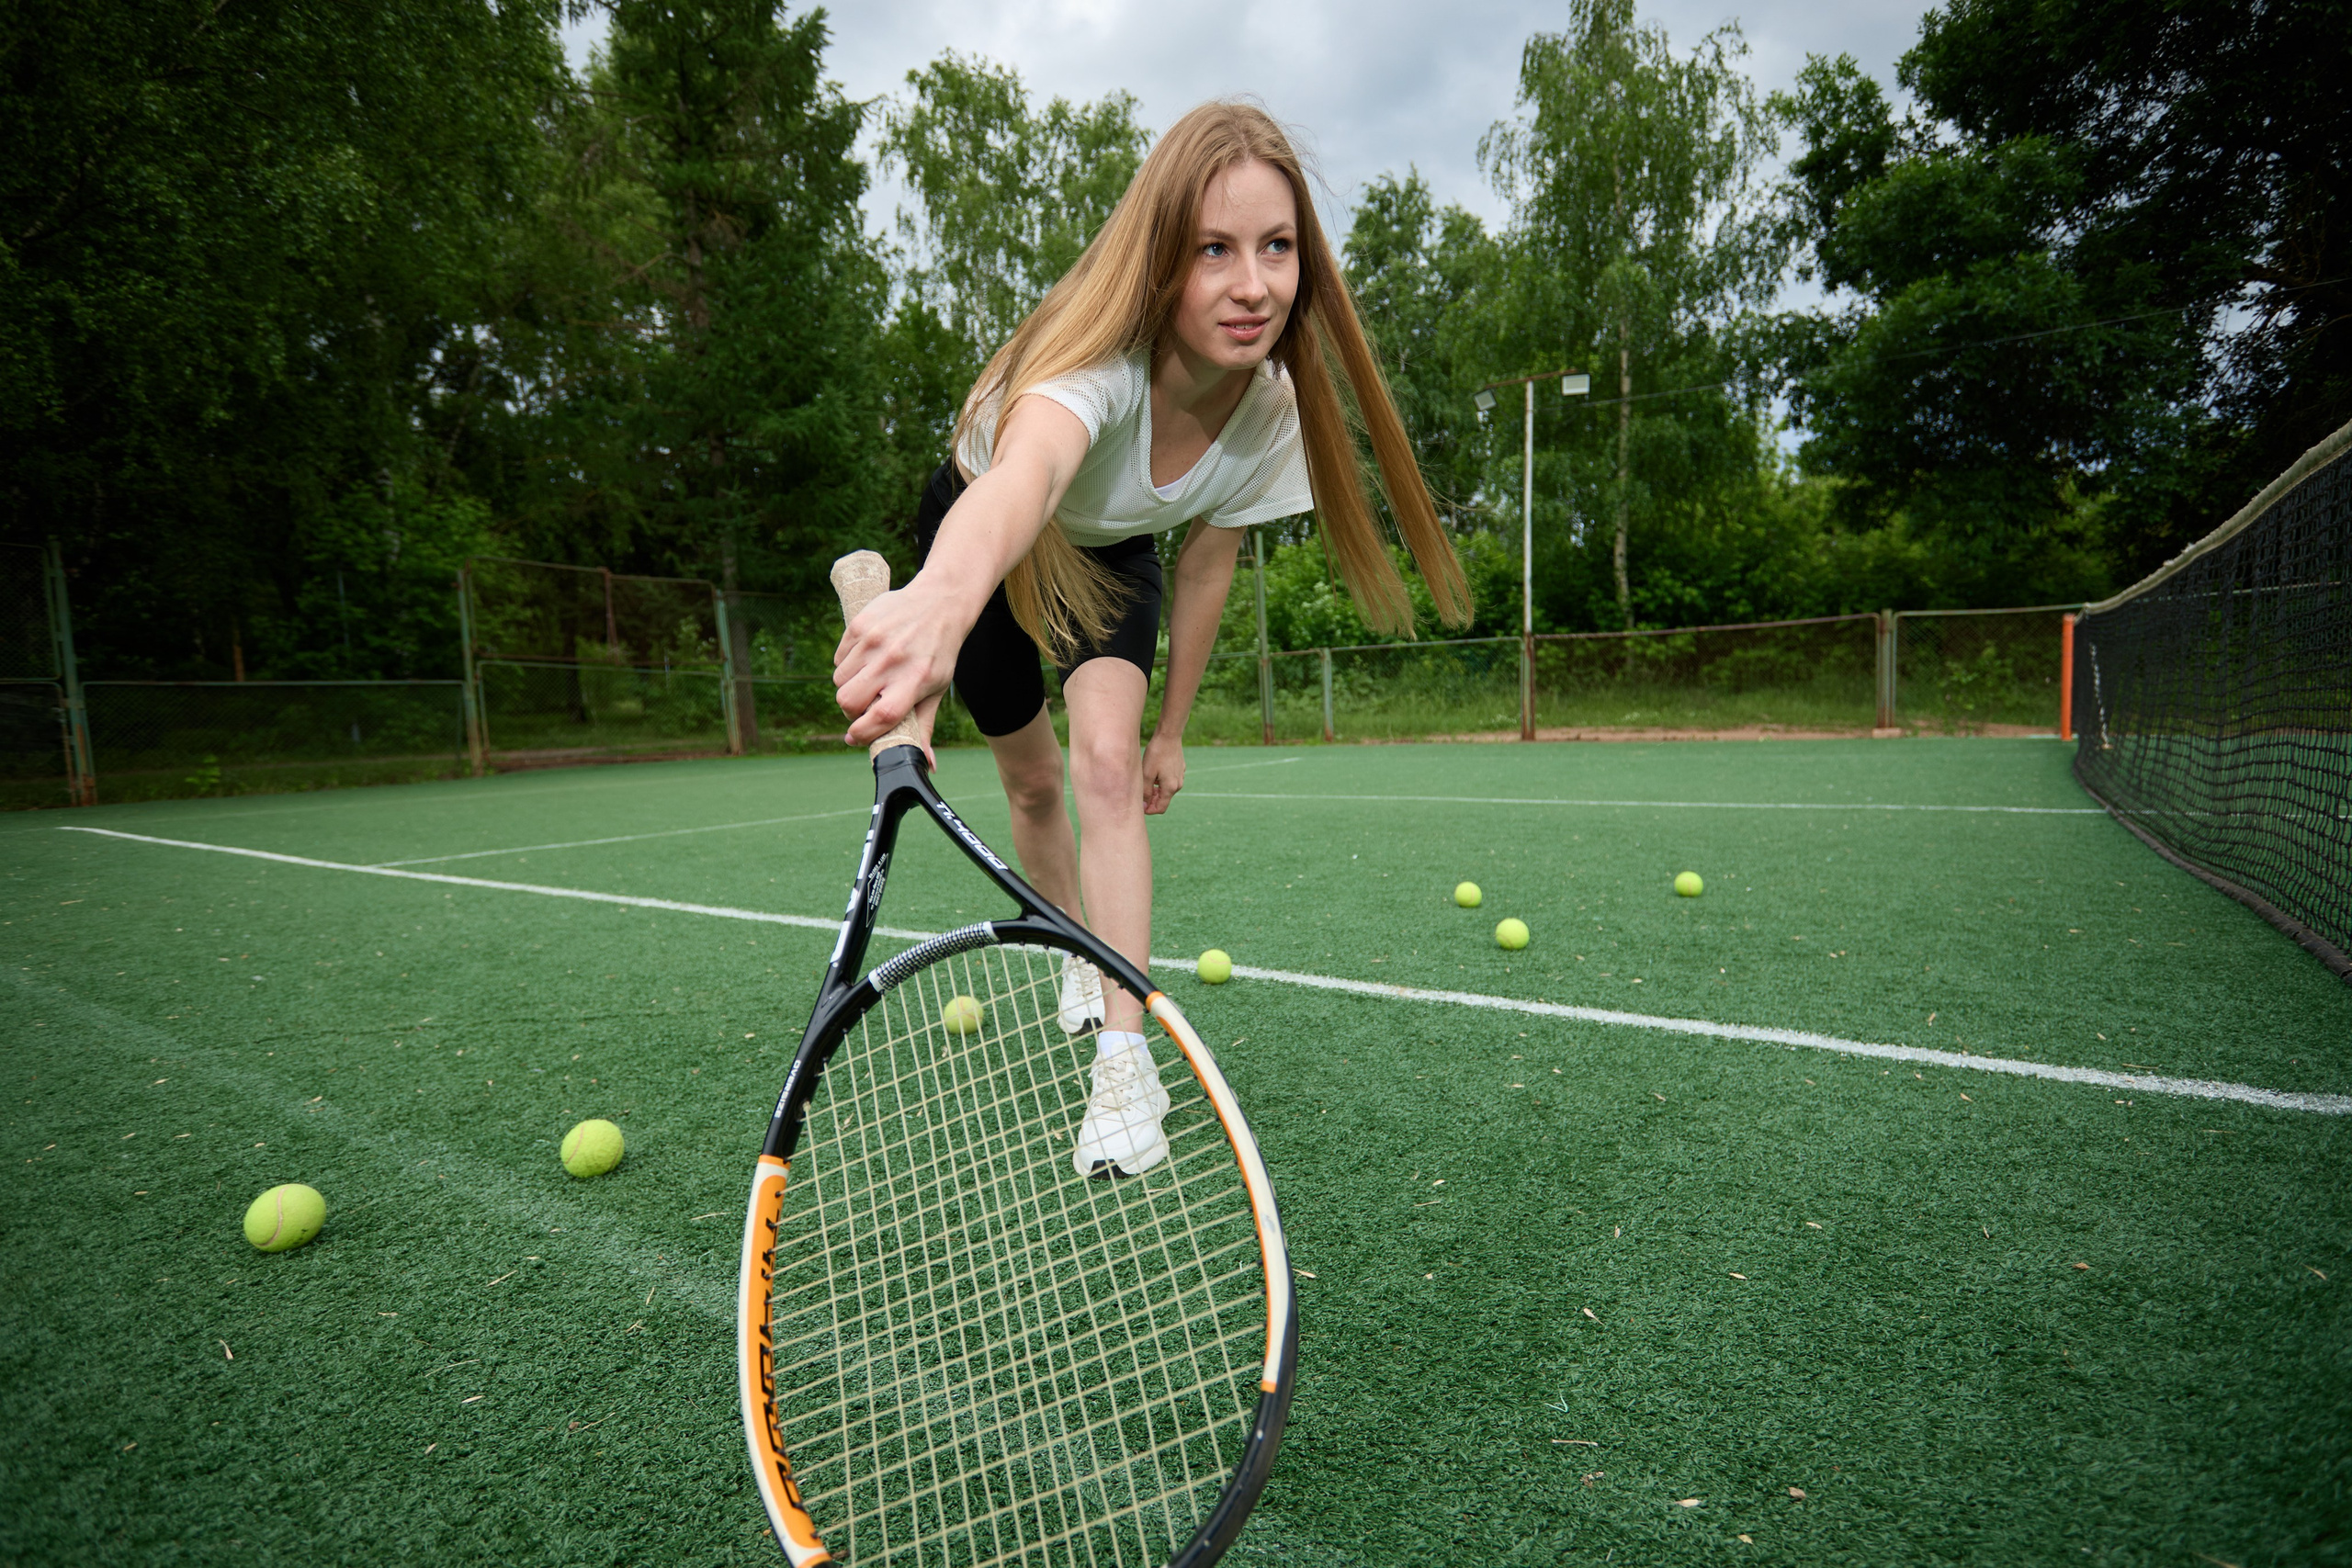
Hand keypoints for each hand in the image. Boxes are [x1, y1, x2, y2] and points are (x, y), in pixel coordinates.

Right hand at [834, 578, 963, 748]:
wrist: (940, 602)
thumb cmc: (939, 651)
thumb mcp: (937, 688)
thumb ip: (925, 725)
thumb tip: (926, 764)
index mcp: (915, 680)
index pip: (881, 716)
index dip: (863, 733)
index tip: (855, 738)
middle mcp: (893, 661)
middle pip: (848, 700)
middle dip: (850, 710)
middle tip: (864, 705)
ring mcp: (874, 641)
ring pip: (839, 681)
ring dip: (849, 686)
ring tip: (869, 678)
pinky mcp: (860, 625)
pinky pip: (839, 658)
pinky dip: (847, 665)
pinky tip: (867, 659)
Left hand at [1141, 731, 1184, 814]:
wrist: (1169, 736)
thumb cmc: (1156, 754)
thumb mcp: (1147, 774)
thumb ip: (1146, 792)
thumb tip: (1144, 805)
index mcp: (1170, 788)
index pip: (1160, 808)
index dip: (1149, 810)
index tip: (1139, 805)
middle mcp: (1178, 784)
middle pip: (1163, 799)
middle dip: (1151, 799)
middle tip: (1140, 792)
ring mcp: (1180, 776)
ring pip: (1166, 790)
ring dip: (1156, 790)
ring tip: (1145, 780)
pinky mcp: (1180, 769)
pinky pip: (1169, 780)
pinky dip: (1161, 781)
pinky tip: (1153, 771)